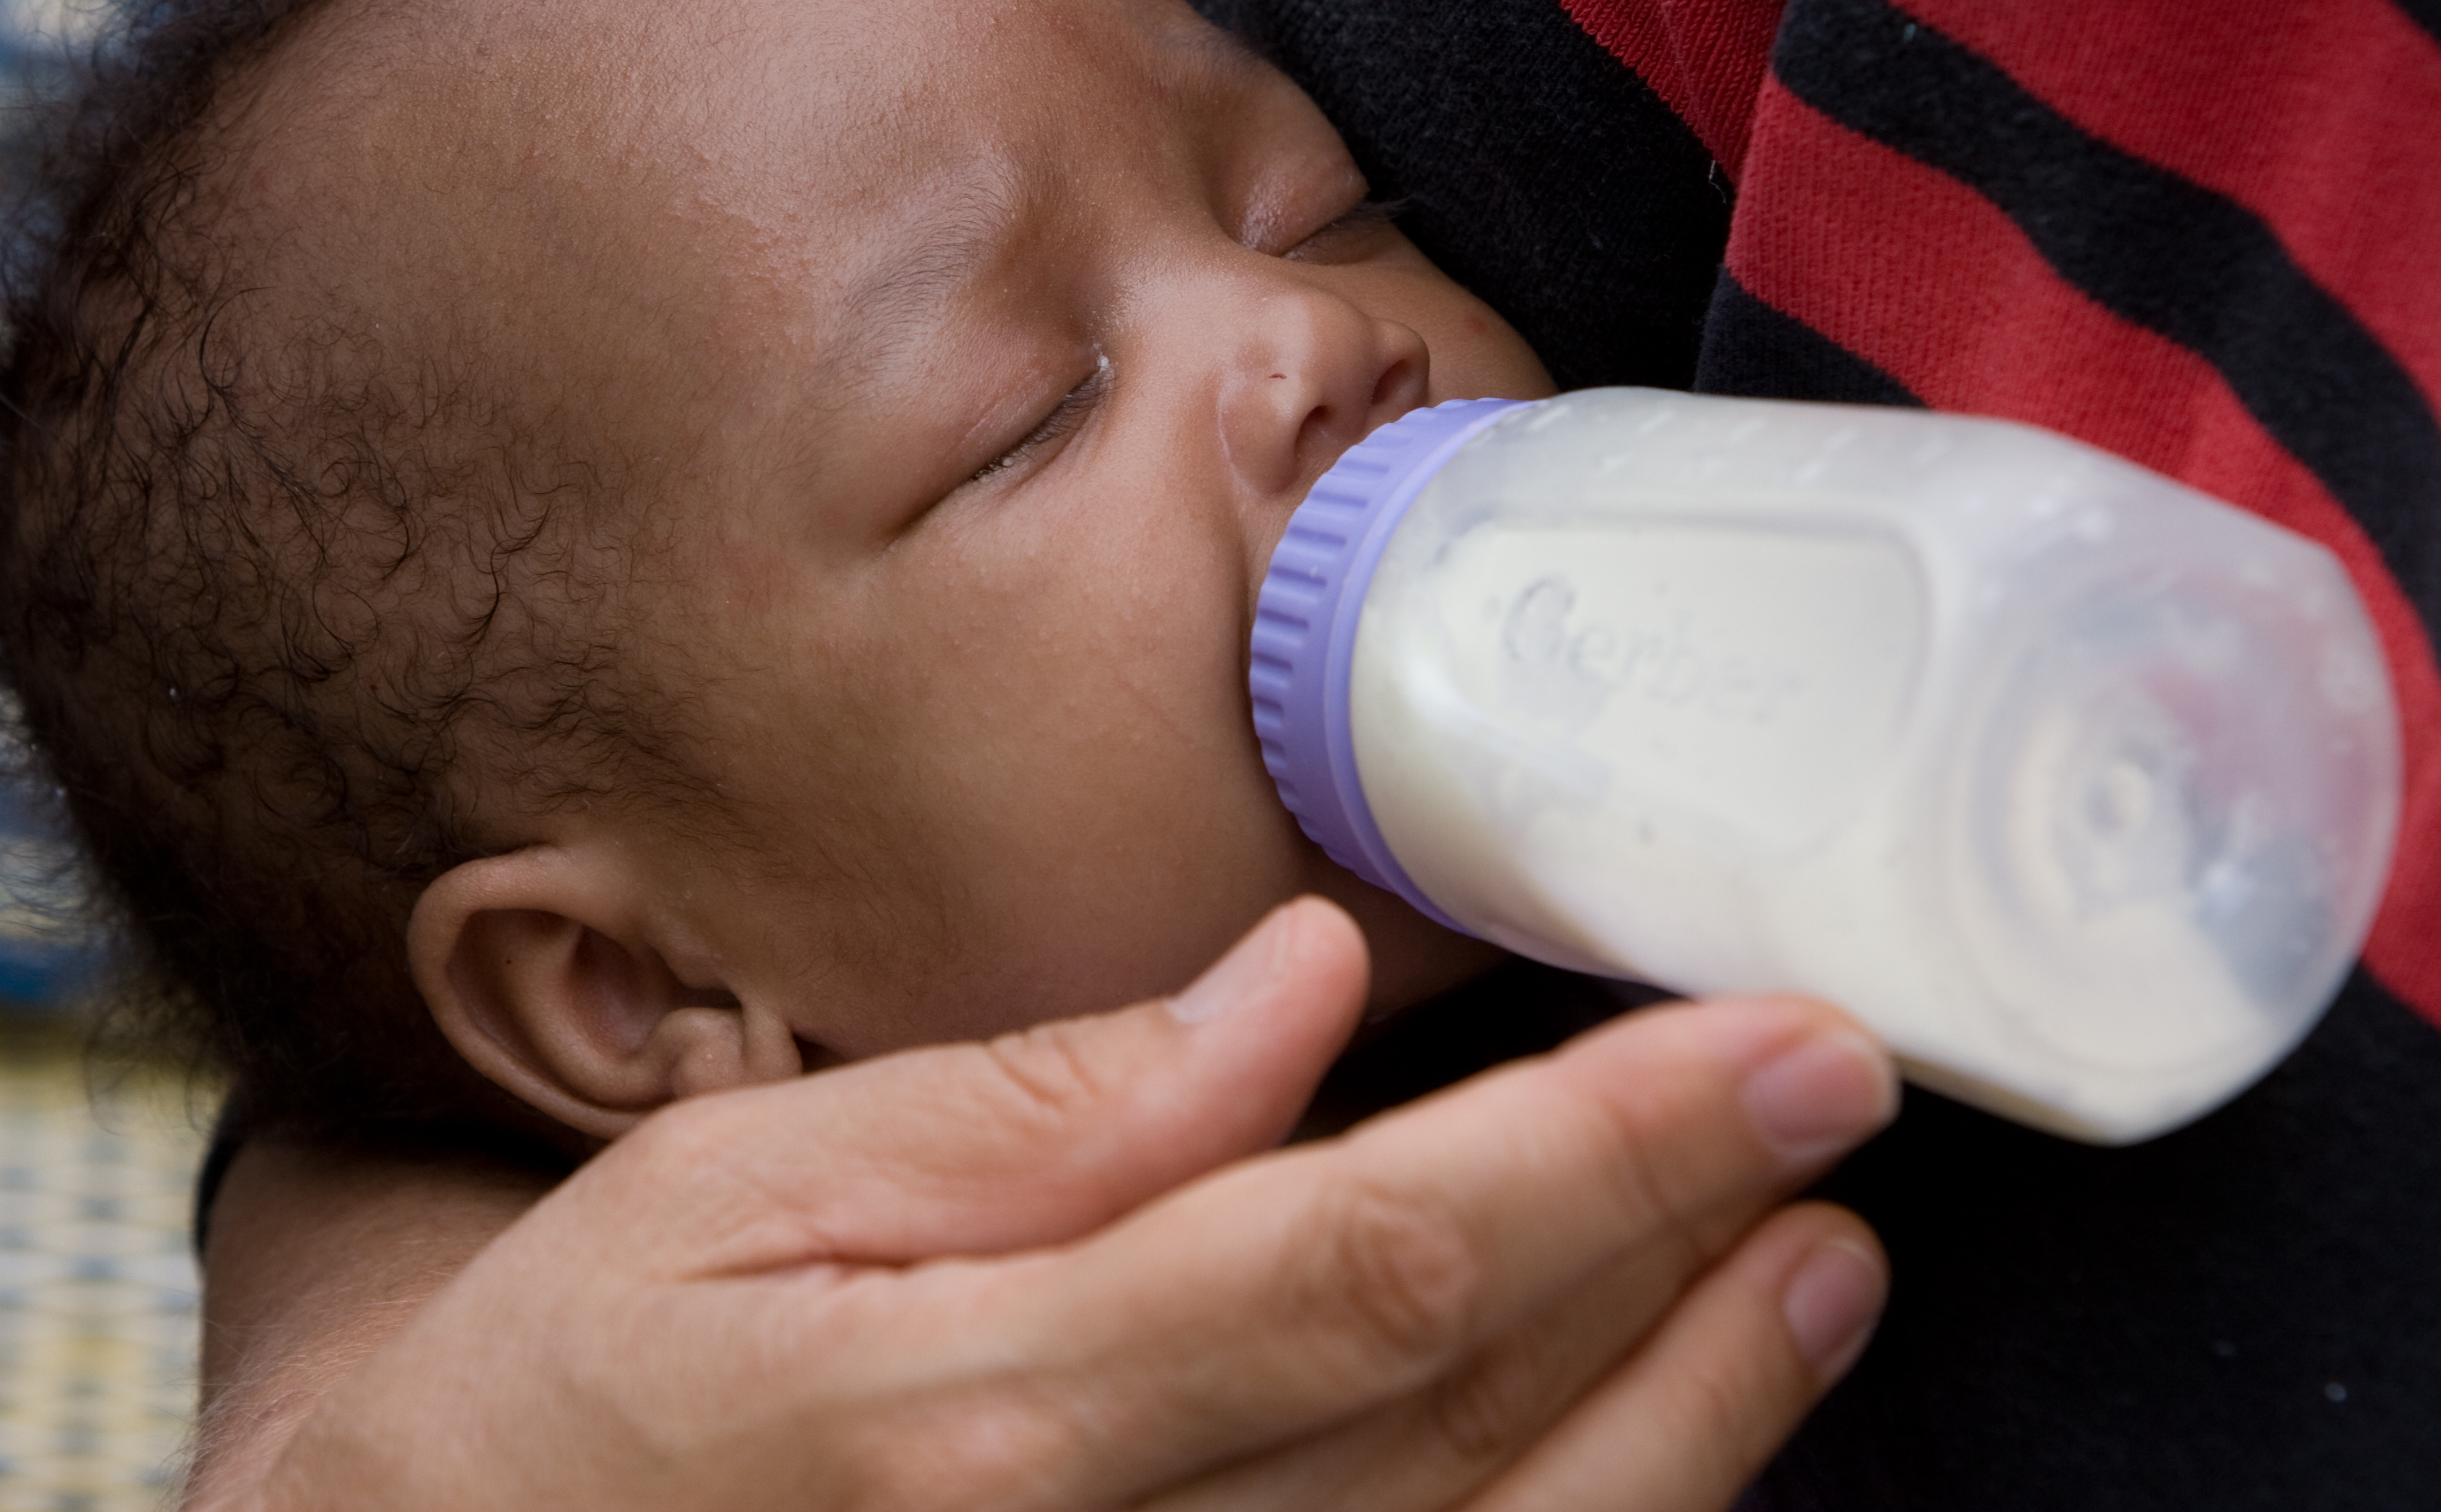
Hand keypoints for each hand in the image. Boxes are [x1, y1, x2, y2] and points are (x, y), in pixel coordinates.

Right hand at [207, 897, 1894, 1510]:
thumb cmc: (604, 1386)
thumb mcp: (751, 1196)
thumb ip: (1039, 1113)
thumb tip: (1290, 996)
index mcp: (991, 1418)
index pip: (1371, 1264)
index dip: (1605, 1156)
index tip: (1770, 1048)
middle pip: (1476, 1419)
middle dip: (1689, 1258)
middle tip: (1836, 1115)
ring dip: (1693, 1420)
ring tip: (1812, 1272)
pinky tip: (1659, 1444)